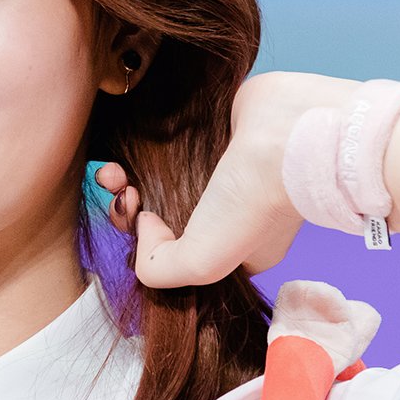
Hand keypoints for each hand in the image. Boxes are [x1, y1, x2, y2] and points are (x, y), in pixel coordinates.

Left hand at [95, 70, 360, 286]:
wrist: (287, 132)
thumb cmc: (256, 201)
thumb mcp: (204, 262)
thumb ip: (159, 267)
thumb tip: (142, 226)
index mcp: (233, 251)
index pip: (175, 256)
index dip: (144, 244)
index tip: (135, 224)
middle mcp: (226, 214)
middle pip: (160, 217)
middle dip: (128, 210)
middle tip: (123, 196)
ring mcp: (219, 174)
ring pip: (156, 182)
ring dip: (125, 178)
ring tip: (111, 172)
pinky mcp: (212, 136)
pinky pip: (164, 149)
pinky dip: (138, 150)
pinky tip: (123, 149)